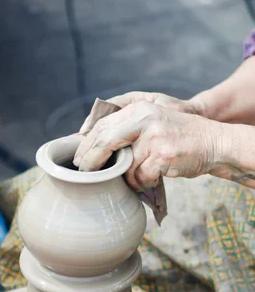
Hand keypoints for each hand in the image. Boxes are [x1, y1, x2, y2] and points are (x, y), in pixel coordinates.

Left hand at [73, 99, 223, 190]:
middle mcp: (145, 118)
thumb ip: (125, 128)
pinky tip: (153, 177)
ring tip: (141, 175)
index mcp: (139, 108)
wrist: (214, 143)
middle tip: (85, 174)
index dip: (85, 144)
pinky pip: (141, 177)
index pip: (102, 125)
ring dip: (128, 177)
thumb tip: (88, 145)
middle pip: (105, 141)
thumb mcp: (151, 122)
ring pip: (125, 166)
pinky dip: (143, 183)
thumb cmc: (178, 137)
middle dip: (91, 161)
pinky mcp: (163, 154)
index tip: (77, 159)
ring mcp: (154, 136)